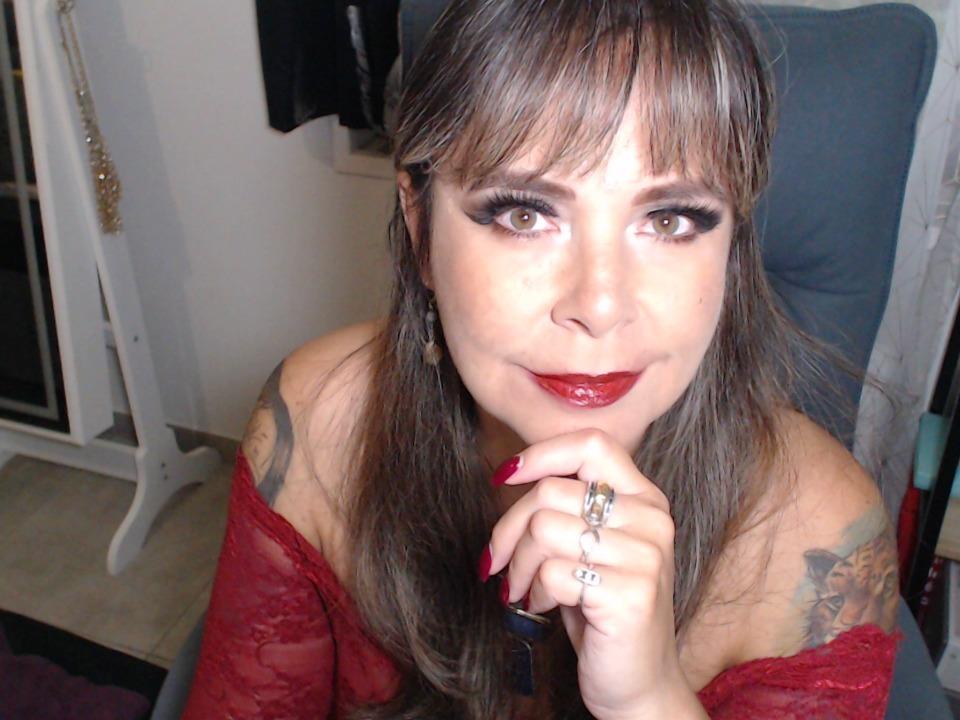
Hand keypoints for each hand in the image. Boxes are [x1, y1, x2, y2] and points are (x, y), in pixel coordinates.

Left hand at [486, 429, 704, 719]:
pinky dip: (536, 592)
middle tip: (500, 562)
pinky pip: (553, 572)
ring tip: (525, 588)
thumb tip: (510, 474)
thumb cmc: (603, 607)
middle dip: (509, 529)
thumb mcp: (592, 545)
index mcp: (645, 498)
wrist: (638, 682)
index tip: (505, 476)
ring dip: (519, 566)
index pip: (592, 444)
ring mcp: (646, 556)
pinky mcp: (631, 593)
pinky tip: (546, 606)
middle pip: (550, 492)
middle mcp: (652, 520)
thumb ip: (569, 506)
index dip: (541, 454)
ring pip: (544, 529)